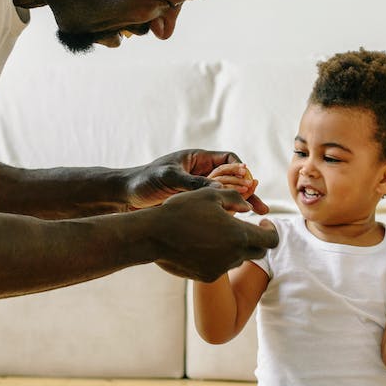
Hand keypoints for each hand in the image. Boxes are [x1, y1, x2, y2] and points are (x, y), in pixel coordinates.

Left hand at [123, 150, 269, 213]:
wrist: (124, 197)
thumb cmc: (144, 182)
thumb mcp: (170, 178)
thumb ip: (194, 182)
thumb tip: (220, 188)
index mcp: (198, 159)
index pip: (229, 160)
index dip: (241, 171)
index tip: (248, 184)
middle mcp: (201, 173)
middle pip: (233, 180)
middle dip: (249, 192)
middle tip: (261, 208)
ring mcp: (199, 190)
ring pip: (228, 196)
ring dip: (242, 205)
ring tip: (257, 217)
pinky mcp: (195, 206)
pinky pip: (217, 208)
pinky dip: (228, 215)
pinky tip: (236, 226)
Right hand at [150, 188, 278, 281]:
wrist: (154, 235)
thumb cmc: (182, 210)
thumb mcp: (210, 195)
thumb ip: (235, 198)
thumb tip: (249, 207)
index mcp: (239, 234)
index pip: (271, 239)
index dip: (271, 230)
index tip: (263, 222)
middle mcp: (234, 255)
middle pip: (259, 252)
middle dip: (256, 239)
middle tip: (247, 227)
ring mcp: (220, 268)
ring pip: (238, 259)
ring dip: (236, 248)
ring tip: (218, 233)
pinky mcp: (207, 276)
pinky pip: (221, 266)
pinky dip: (218, 256)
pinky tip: (203, 244)